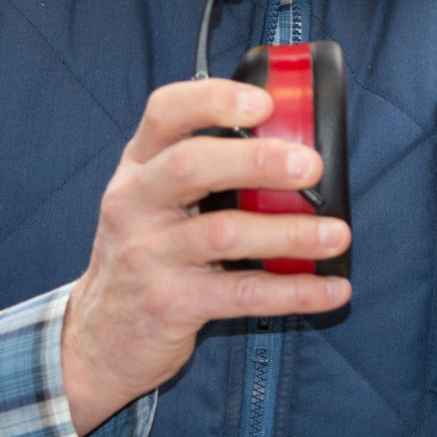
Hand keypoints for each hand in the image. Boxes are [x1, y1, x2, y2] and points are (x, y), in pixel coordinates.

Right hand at [63, 77, 353, 432]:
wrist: (100, 337)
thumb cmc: (146, 257)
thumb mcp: (156, 204)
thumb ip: (206, 172)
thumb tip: (295, 148)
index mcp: (138, 167)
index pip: (165, 112)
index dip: (215, 100)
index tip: (265, 102)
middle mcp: (134, 204)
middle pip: (191, 165)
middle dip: (257, 160)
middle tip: (311, 166)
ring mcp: (147, 255)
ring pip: (223, 233)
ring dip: (288, 233)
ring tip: (336, 234)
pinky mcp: (168, 304)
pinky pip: (240, 294)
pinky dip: (293, 291)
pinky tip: (330, 290)